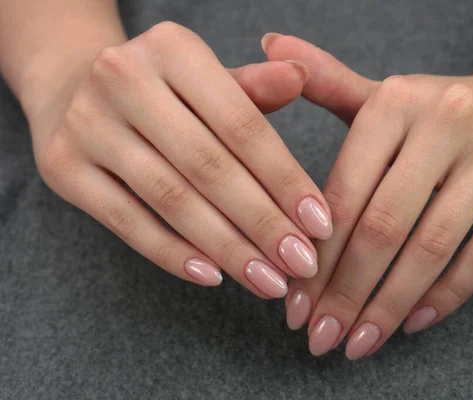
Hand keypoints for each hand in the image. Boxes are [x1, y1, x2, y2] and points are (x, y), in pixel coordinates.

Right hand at [32, 23, 333, 298]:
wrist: (72, 88)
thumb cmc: (162, 90)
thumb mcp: (208, 79)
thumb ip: (254, 88)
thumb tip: (299, 78)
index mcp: (172, 48)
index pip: (243, 124)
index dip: (285, 179)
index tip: (320, 225)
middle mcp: (122, 77)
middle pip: (209, 166)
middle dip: (263, 223)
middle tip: (301, 264)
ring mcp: (87, 122)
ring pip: (172, 199)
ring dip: (227, 247)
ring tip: (267, 280)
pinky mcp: (63, 166)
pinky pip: (127, 222)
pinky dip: (173, 254)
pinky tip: (213, 276)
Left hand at [263, 34, 472, 356]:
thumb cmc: (440, 109)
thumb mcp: (385, 96)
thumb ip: (327, 82)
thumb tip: (270, 45)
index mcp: (394, 100)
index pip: (342, 193)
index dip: (314, 257)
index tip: (295, 306)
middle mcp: (446, 118)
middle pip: (382, 226)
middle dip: (345, 293)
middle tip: (321, 338)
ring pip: (431, 246)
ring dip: (388, 306)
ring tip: (360, 342)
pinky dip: (447, 295)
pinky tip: (413, 323)